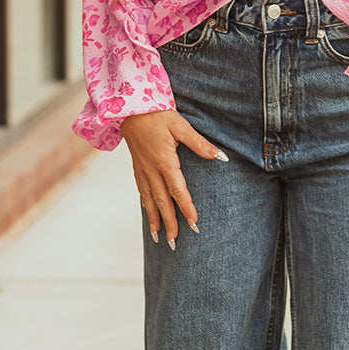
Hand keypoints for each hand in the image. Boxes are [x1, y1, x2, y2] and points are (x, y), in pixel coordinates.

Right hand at [120, 109, 225, 246]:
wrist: (128, 106)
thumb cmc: (157, 114)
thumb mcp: (181, 125)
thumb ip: (200, 144)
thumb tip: (220, 156)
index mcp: (164, 160)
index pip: (178, 190)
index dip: (186, 208)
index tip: (194, 224)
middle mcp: (151, 169)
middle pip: (162, 201)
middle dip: (169, 223)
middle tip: (175, 243)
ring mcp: (142, 169)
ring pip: (148, 199)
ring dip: (154, 219)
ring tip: (159, 237)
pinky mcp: (136, 166)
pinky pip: (141, 190)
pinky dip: (145, 205)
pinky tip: (148, 213)